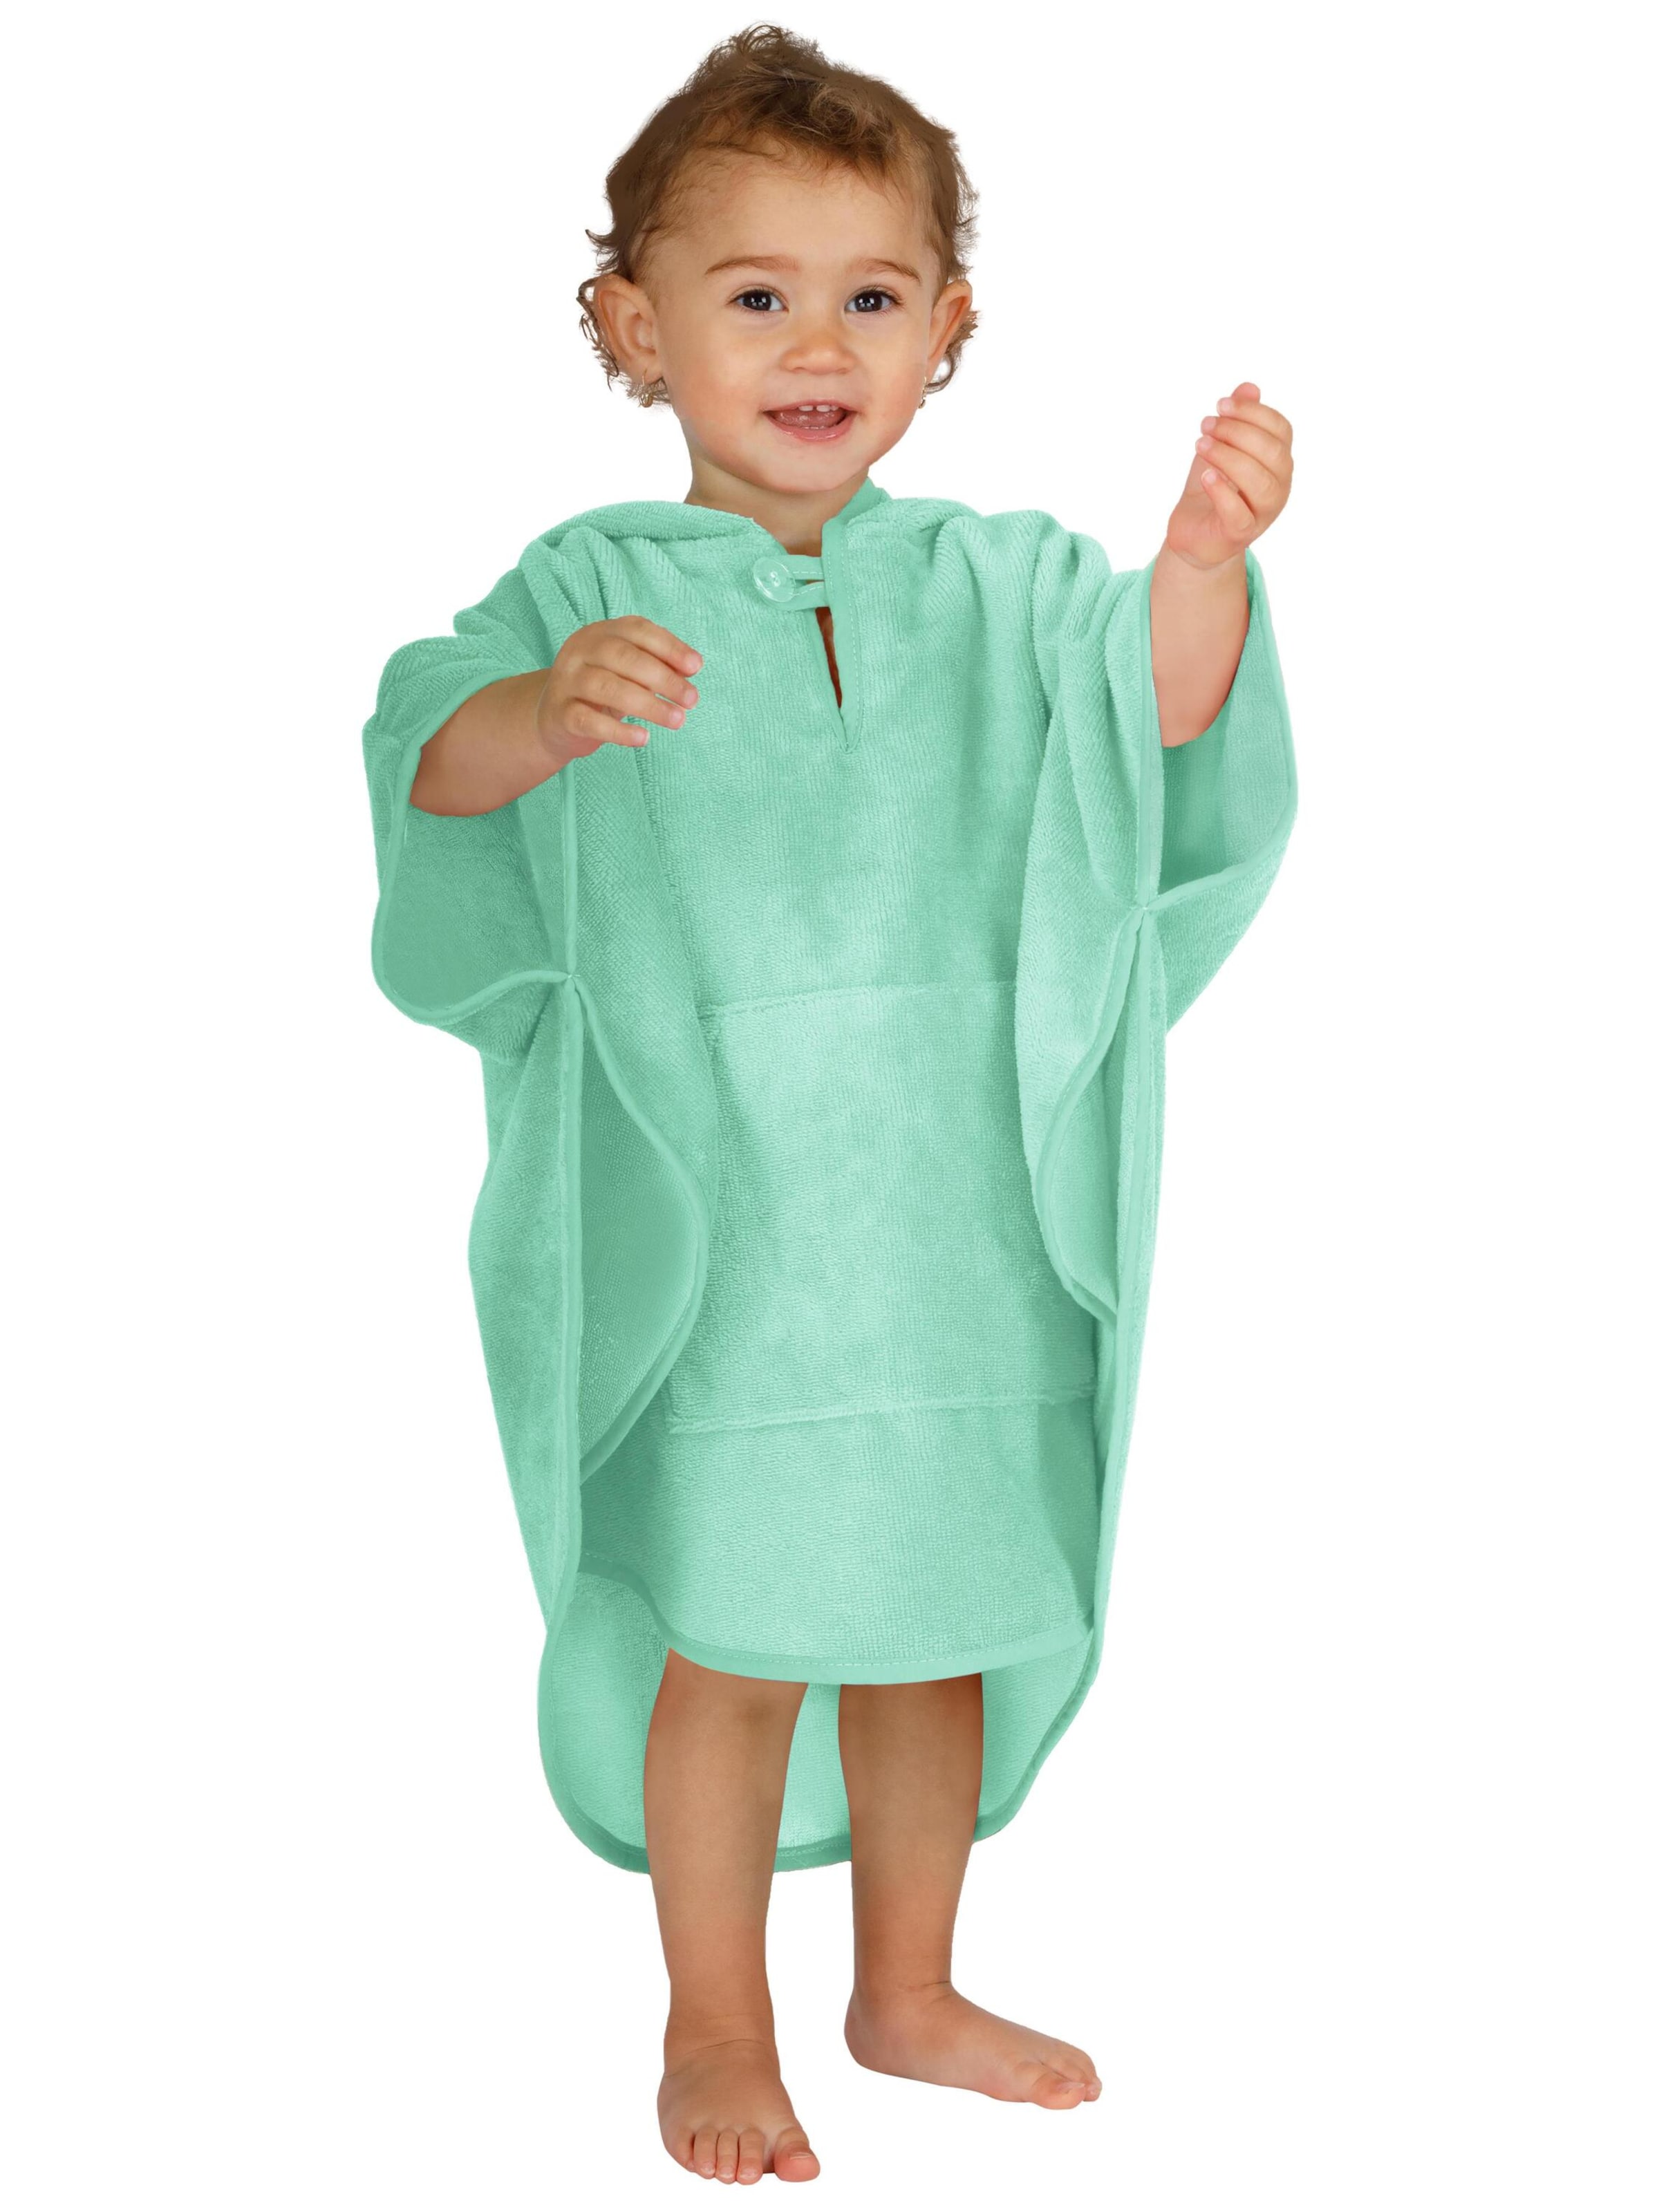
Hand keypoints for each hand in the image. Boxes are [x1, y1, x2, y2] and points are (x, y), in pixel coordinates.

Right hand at [535, 616, 702, 762]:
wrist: (553, 717)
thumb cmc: (602, 690)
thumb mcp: (629, 672)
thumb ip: (657, 665)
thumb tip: (691, 667)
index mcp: (599, 633)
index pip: (637, 630)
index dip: (669, 647)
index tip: (696, 667)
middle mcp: (579, 651)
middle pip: (623, 657)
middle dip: (663, 678)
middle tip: (691, 699)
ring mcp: (566, 682)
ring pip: (608, 688)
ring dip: (648, 705)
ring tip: (677, 720)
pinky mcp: (560, 714)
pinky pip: (590, 721)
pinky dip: (619, 731)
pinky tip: (643, 737)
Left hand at [1163, 383, 1293, 570]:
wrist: (1193, 534)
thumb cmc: (1212, 487)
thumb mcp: (1222, 447)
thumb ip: (1237, 420)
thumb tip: (1249, 387)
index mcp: (1278, 462)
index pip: (1281, 430)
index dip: (1253, 412)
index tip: (1221, 404)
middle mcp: (1278, 487)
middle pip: (1273, 453)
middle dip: (1238, 431)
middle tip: (1206, 424)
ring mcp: (1263, 513)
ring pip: (1260, 482)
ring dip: (1229, 457)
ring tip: (1201, 444)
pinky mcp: (1240, 534)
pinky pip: (1238, 513)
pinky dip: (1221, 491)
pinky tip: (1205, 475)